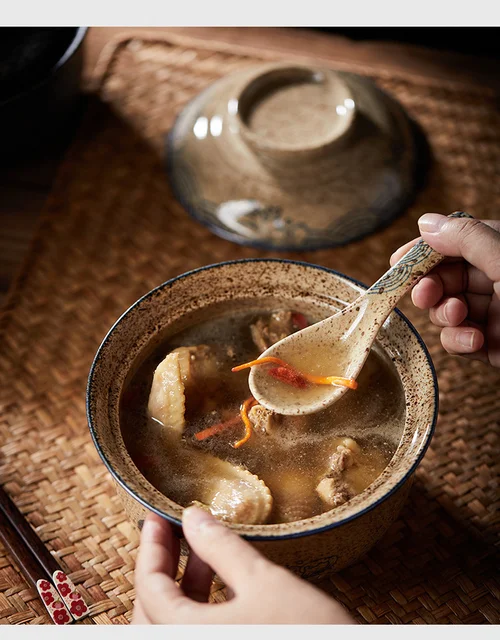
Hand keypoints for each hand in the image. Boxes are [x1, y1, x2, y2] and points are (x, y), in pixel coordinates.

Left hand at [132, 506, 354, 623]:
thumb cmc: (309, 634)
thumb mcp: (263, 581)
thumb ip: (221, 547)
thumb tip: (192, 516)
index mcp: (186, 636)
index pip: (148, 588)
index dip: (151, 547)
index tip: (156, 518)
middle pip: (152, 612)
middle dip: (163, 567)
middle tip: (174, 532)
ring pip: (174, 626)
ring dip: (183, 589)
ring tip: (205, 553)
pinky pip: (198, 635)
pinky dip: (200, 609)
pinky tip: (224, 585)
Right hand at [391, 213, 499, 366]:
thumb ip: (467, 239)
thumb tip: (426, 222)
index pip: (454, 241)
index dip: (425, 251)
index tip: (398, 262)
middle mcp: (497, 279)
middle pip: (444, 278)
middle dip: (431, 287)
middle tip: (425, 296)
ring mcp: (493, 313)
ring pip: (446, 310)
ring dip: (445, 316)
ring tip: (459, 318)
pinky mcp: (491, 345)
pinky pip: (458, 339)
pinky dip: (459, 341)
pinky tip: (475, 340)